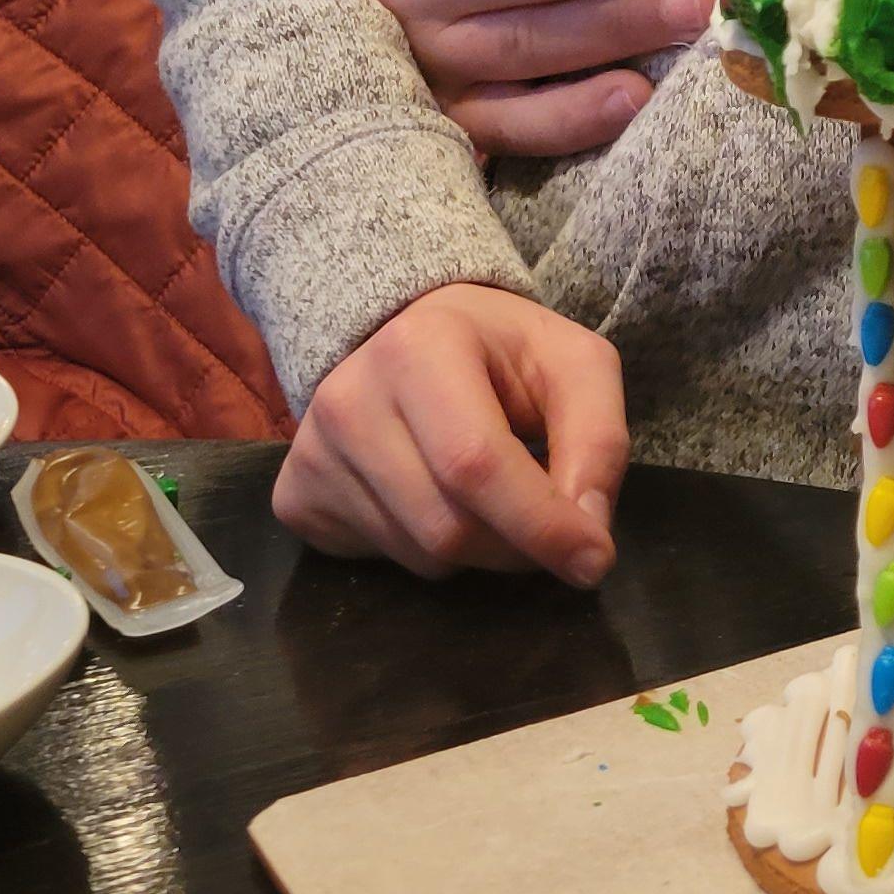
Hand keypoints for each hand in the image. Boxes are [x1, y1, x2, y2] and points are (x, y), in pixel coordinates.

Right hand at [272, 282, 628, 584]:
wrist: (407, 331)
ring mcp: (311, 452)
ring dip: (477, 551)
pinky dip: (426, 552)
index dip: (541, 525)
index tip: (593, 562)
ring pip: (419, 556)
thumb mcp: (573, 364)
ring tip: (487, 495)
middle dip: (517, 545)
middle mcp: (347, 399)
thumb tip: (589, 536)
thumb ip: (598, 440)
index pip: (476, 464)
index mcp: (419, 347)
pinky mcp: (295, 496)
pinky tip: (433, 498)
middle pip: (448, 527)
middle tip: (546, 520)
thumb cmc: (500, 351)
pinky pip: (380, 562)